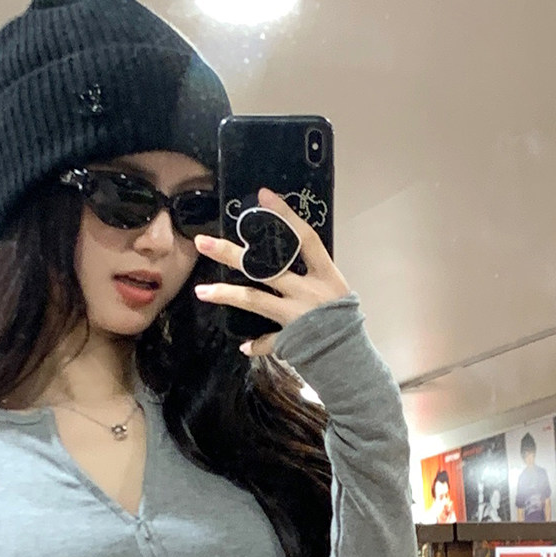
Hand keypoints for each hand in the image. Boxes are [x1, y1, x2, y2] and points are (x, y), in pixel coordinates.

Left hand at [193, 189, 350, 355]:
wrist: (354, 360)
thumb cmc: (346, 321)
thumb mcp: (335, 289)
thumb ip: (311, 273)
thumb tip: (284, 255)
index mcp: (325, 275)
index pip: (304, 238)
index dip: (285, 215)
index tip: (263, 196)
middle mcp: (309, 292)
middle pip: (266, 267)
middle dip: (232, 253)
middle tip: (204, 242)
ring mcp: (297, 316)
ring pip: (255, 300)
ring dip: (226, 294)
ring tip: (201, 290)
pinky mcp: (290, 340)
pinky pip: (267, 340)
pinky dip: (256, 344)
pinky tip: (243, 345)